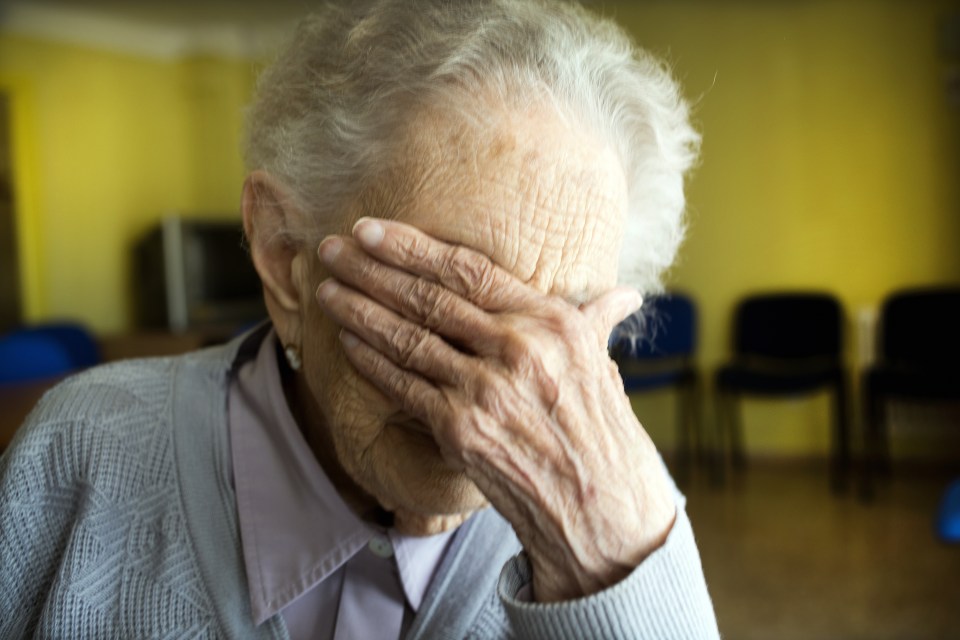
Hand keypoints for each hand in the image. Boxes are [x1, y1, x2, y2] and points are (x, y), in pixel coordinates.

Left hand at [316, 217, 675, 601]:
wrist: (598, 502)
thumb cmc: (599, 429)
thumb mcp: (601, 363)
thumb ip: (597, 320)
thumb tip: (624, 295)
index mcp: (550, 321)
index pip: (469, 268)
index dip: (413, 247)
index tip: (372, 229)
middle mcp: (517, 347)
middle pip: (428, 297)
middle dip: (370, 270)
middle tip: (331, 250)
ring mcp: (486, 388)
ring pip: (407, 339)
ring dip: (359, 311)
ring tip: (326, 291)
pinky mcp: (461, 428)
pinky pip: (405, 386)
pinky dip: (372, 362)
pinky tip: (347, 343)